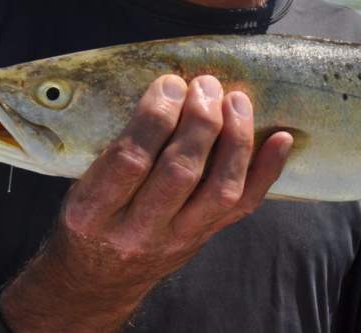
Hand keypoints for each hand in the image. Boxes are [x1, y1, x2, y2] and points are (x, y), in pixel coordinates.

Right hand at [1, 74, 291, 331]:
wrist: (100, 278)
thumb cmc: (91, 216)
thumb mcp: (80, 184)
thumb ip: (117, 147)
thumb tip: (169, 87)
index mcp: (93, 212)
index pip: (130, 161)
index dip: (155, 117)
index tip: (170, 83)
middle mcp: (138, 231)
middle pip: (180, 173)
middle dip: (200, 122)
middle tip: (206, 85)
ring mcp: (178, 238)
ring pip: (219, 190)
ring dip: (235, 138)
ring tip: (235, 100)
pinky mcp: (206, 237)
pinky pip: (245, 205)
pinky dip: (267, 170)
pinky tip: (281, 138)